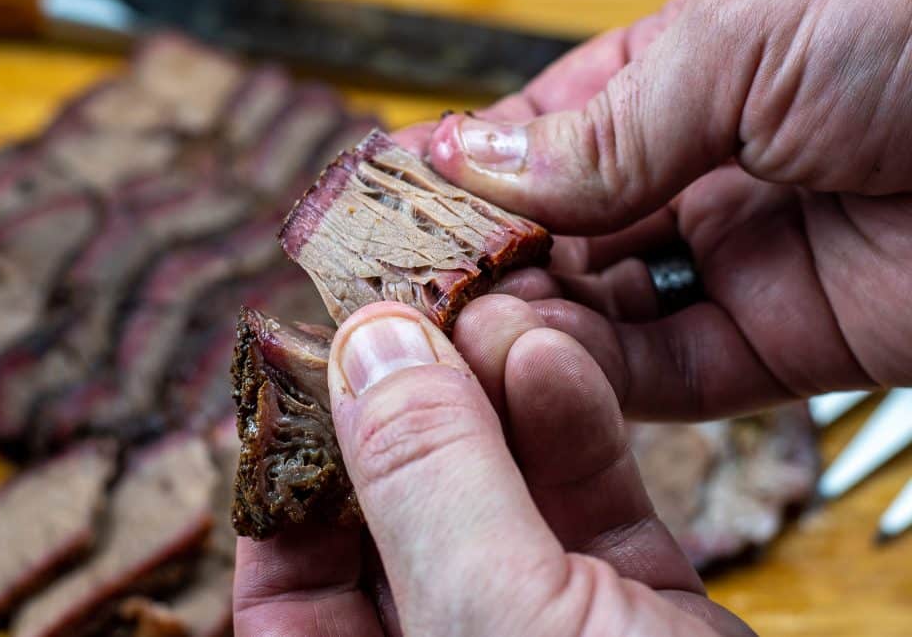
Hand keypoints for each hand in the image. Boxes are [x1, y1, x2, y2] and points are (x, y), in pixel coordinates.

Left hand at [234, 300, 754, 635]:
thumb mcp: (499, 627)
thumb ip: (428, 484)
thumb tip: (366, 349)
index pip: (287, 584)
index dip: (293, 469)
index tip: (311, 366)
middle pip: (395, 518)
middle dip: (406, 410)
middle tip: (407, 315)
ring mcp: (542, 636)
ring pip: (495, 494)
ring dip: (493, 397)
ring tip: (489, 317)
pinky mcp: (633, 610)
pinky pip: (585, 504)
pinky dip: (572, 426)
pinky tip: (555, 361)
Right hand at [403, 0, 911, 419]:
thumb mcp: (744, 42)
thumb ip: (606, 125)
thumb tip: (472, 163)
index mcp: (687, 74)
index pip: (545, 133)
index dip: (466, 169)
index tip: (389, 202)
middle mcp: (702, 168)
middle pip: (561, 229)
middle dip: (486, 256)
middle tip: (408, 285)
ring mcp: (737, 260)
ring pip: (601, 307)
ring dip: (531, 319)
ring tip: (461, 328)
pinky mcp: (783, 345)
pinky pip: (669, 370)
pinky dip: (601, 370)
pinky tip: (541, 361)